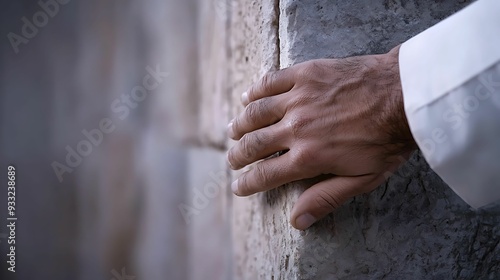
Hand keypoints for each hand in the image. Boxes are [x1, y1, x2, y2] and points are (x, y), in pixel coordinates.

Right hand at [227, 45, 416, 229]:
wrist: (406, 95)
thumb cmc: (388, 140)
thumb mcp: (362, 179)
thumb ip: (325, 198)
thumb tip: (297, 221)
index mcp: (309, 157)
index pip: (265, 174)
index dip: (247, 183)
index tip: (237, 186)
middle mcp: (296, 128)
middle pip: (254, 144)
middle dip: (238, 155)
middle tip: (232, 160)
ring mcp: (299, 98)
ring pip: (255, 113)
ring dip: (240, 124)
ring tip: (232, 131)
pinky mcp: (305, 75)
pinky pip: (270, 82)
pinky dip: (254, 91)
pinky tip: (247, 97)